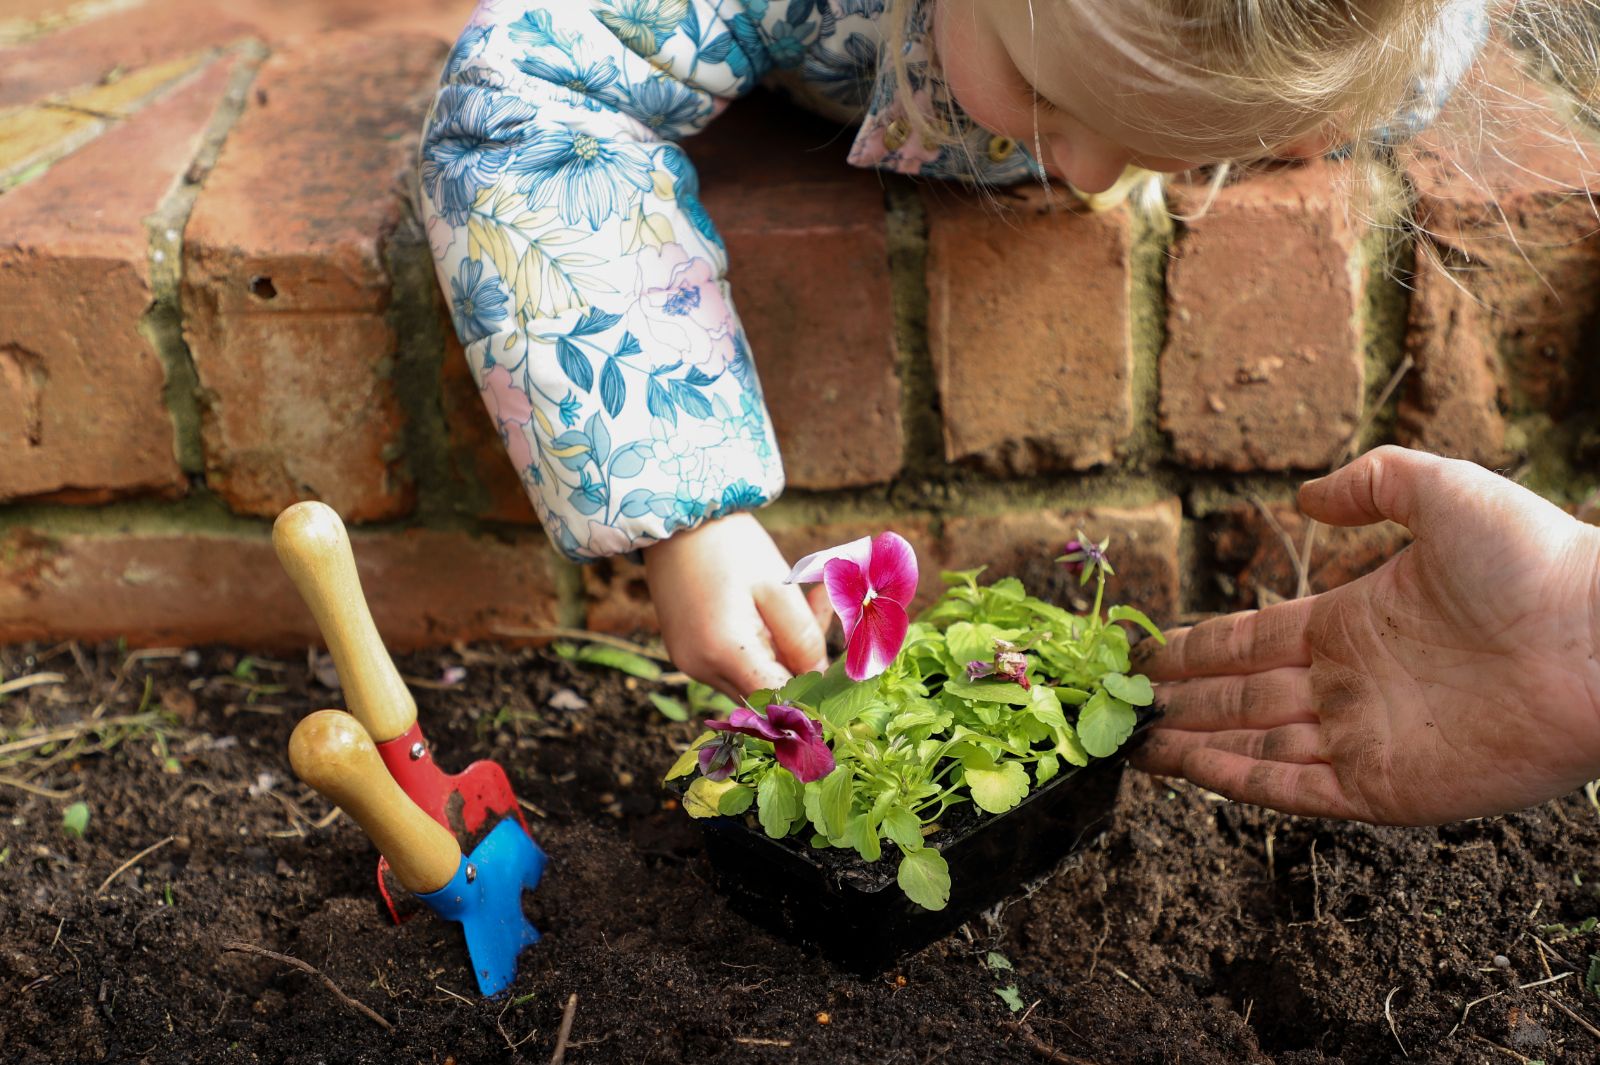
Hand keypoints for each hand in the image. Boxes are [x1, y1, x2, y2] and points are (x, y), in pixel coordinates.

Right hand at [644, 512, 831, 698]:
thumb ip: (803, 638)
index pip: (778, 698)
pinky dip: (758, 647)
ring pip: (751, 680)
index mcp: (725, 653)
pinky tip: (770, 609)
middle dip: (800, 664)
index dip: (811, 688)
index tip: (837, 664)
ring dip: (781, 654)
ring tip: (801, 602)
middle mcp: (701, 668)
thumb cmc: (732, 545)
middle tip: (821, 612)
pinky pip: (732, 665)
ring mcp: (689, 663)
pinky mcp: (686, 652)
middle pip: (765, 693)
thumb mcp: (779, 587)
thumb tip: (819, 674)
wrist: (677, 518)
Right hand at [1133, 446, 1599, 824]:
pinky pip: (1294, 788)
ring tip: (1138, 745)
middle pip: (1243, 697)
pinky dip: (1238, 782)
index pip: (1256, 641)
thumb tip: (1301, 499)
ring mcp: (1366, 738)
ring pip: (1256, 746)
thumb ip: (1369, 484)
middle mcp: (1350, 684)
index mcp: (1355, 622)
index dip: (1199, 648)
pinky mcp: (1386, 789)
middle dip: (1183, 702)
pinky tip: (1191, 772)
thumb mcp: (1442, 491)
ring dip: (1195, 746)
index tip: (1150, 653)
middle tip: (1124, 706)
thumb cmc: (1534, 560)